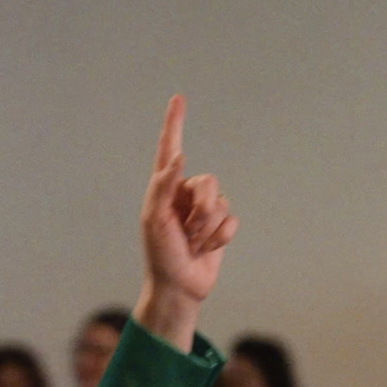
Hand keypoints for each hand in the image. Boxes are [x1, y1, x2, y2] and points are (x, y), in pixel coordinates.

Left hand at [133, 95, 238, 349]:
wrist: (179, 287)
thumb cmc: (160, 254)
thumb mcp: (154, 218)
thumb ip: (163, 185)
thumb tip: (179, 156)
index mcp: (164, 188)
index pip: (170, 149)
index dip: (175, 123)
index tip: (178, 99)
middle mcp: (185, 194)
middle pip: (208, 183)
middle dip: (200, 211)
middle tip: (185, 232)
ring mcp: (203, 210)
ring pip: (221, 203)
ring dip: (208, 228)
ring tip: (192, 243)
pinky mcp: (220, 227)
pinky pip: (231, 221)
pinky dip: (220, 237)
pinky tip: (206, 249)